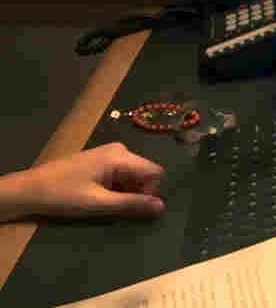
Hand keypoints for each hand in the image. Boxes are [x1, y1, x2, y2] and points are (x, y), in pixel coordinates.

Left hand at [0, 143, 165, 221]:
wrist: (29, 189)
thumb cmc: (63, 196)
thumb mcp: (98, 203)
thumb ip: (131, 204)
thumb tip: (162, 207)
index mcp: (121, 156)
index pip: (155, 172)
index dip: (150, 192)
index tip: (130, 208)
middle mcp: (120, 150)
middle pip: (144, 173)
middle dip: (136, 193)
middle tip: (114, 209)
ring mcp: (110, 153)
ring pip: (133, 176)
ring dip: (124, 193)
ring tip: (103, 204)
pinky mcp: (101, 160)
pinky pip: (121, 174)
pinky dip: (116, 189)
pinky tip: (98, 197)